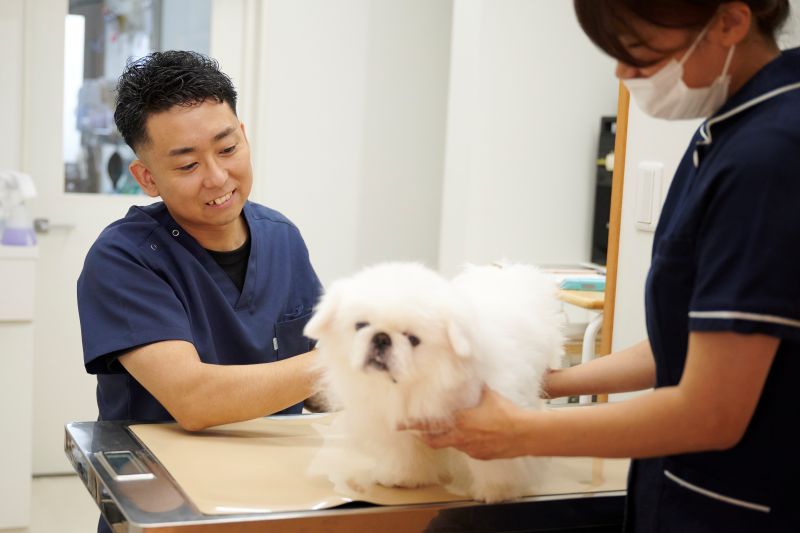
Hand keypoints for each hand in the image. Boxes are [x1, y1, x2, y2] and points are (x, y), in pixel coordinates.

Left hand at [403, 386, 528, 459]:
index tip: (398, 426)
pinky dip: (466, 442)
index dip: (411, 425)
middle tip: (419, 432)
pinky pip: (468, 449)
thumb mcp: (489, 395)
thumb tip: (469, 375)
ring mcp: (470, 449)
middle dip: (425, 437)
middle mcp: (461, 437)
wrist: (524, 434)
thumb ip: (475, 388)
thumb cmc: (507, 413)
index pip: (429, 425)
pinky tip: (475, 435)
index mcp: (460, 421)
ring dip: (448, 437)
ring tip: (453, 428)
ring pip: (452, 444)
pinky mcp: (479, 455)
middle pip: (434, 441)